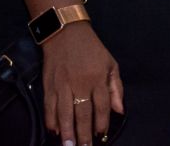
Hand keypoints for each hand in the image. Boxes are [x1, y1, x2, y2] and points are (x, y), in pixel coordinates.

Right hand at [42, 23, 122, 145]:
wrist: (66, 34)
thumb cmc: (92, 50)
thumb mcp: (111, 64)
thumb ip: (116, 88)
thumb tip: (120, 110)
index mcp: (98, 78)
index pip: (101, 106)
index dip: (101, 122)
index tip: (101, 135)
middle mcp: (80, 84)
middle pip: (82, 113)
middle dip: (83, 133)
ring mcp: (63, 85)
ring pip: (64, 113)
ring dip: (66, 131)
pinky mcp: (49, 85)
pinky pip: (49, 106)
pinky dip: (51, 120)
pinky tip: (54, 131)